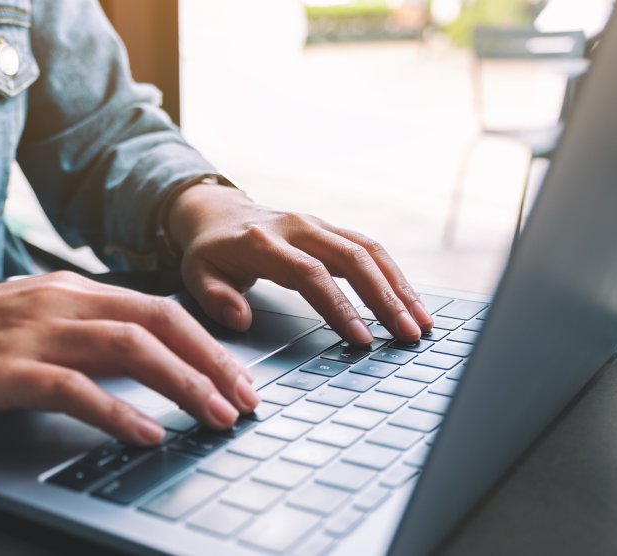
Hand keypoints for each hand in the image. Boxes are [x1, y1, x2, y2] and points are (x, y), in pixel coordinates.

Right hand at [0, 276, 258, 444]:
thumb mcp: (30, 319)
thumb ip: (82, 331)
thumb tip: (139, 357)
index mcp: (72, 289)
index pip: (159, 308)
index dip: (208, 343)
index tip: (239, 377)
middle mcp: (63, 301)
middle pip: (160, 323)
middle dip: (213, 362)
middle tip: (247, 401)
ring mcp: (36, 332)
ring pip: (130, 349)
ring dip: (183, 384)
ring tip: (217, 418)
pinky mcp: (7, 368)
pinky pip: (75, 387)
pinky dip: (118, 411)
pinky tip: (147, 433)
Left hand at [167, 184, 432, 342]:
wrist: (217, 212)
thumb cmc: (209, 251)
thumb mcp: (195, 274)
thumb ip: (215, 298)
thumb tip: (241, 319)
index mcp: (264, 242)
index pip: (310, 274)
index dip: (339, 306)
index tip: (361, 338)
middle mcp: (298, 227)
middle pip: (352, 258)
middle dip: (384, 298)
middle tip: (407, 334)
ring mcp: (319, 225)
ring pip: (369, 250)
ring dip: (399, 286)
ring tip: (421, 322)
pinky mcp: (332, 230)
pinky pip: (370, 249)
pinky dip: (394, 276)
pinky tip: (410, 302)